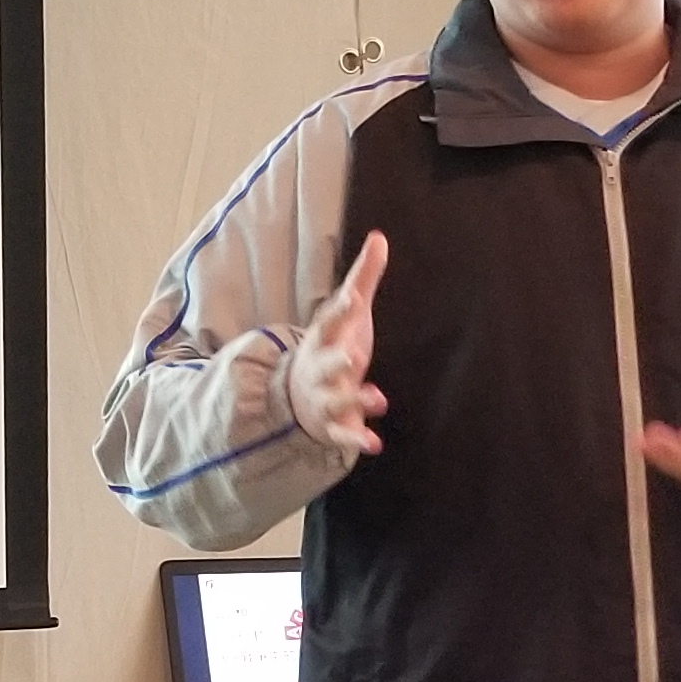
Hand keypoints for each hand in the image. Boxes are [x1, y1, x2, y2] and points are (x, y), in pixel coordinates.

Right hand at [284, 231, 388, 455]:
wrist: (300, 394)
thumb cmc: (332, 345)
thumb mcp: (348, 313)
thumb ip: (363, 277)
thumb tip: (379, 236)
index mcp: (324, 338)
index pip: (329, 321)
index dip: (339, 310)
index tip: (353, 298)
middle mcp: (320, 368)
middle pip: (326, 364)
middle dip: (336, 362)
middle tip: (352, 358)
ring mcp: (325, 397)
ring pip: (336, 400)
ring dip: (355, 400)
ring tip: (379, 399)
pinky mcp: (334, 424)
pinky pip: (343, 434)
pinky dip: (357, 439)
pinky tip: (375, 445)